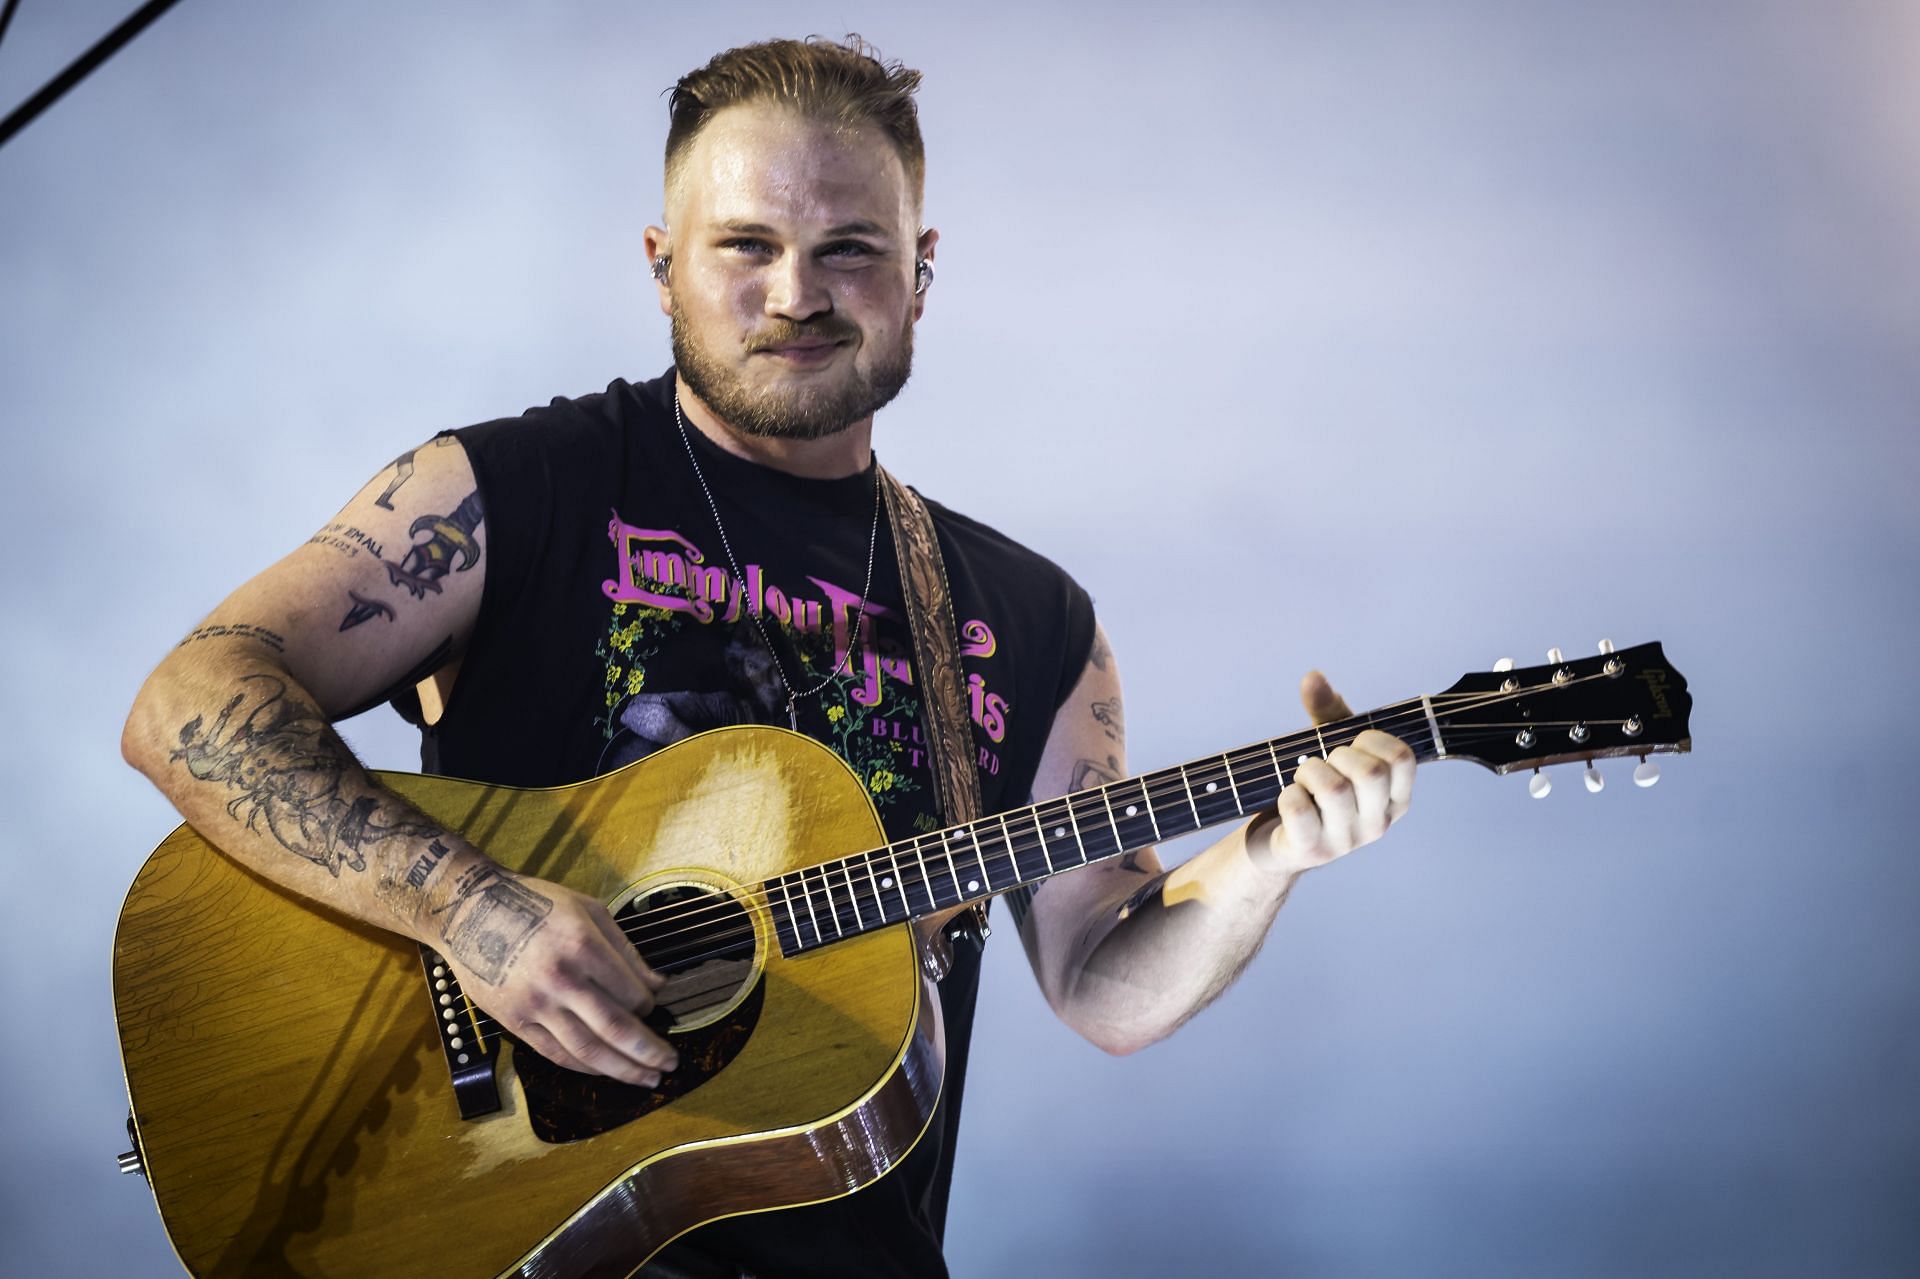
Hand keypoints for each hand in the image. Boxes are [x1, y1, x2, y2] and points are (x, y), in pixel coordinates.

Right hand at [429, 861, 677, 1086]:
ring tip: (647, 1078)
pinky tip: (604, 1072)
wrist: (468, 910)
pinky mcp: (514, 1021)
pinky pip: (555, 1054)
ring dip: (622, 1070)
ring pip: (587, 1051)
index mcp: (583, 946)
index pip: (632, 993)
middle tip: (671, 1064)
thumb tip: (658, 986)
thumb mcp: (588, 910)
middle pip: (615, 1029)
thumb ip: (625, 950)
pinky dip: (584, 1068)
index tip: (654, 1008)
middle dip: (649, 1052)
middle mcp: (561, 980)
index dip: (651, 1007)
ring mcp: (535, 1005)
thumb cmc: (534, 902)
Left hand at [1254, 671, 1415, 873]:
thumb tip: (1313, 677)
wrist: (1276, 839)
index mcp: (1394, 798)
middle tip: (1324, 761)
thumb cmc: (1313, 787)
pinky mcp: (1312, 851)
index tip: (1352, 742)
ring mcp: (1347, 842)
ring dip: (1309, 770)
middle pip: (1372, 773)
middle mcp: (1378, 824)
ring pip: (1334, 789)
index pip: (1403, 758)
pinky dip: (1288, 794)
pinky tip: (1288, 797)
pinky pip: (1299, 810)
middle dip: (1339, 754)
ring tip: (1302, 776)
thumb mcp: (1327, 746)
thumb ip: (1327, 711)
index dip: (1373, 738)